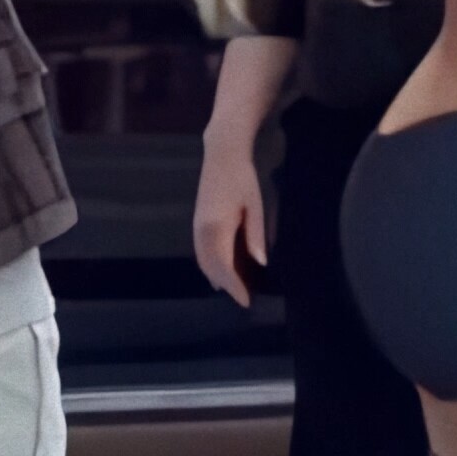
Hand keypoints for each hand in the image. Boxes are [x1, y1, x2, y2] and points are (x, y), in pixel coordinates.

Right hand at [193, 128, 266, 306]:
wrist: (222, 154)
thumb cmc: (243, 178)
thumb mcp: (255, 206)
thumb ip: (255, 236)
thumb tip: (260, 263)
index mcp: (217, 228)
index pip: (225, 267)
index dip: (235, 286)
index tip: (246, 301)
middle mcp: (202, 231)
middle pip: (211, 268)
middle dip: (226, 285)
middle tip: (243, 299)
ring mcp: (196, 226)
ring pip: (202, 260)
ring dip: (215, 276)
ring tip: (232, 289)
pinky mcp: (197, 221)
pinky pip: (200, 251)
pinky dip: (208, 265)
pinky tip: (218, 270)